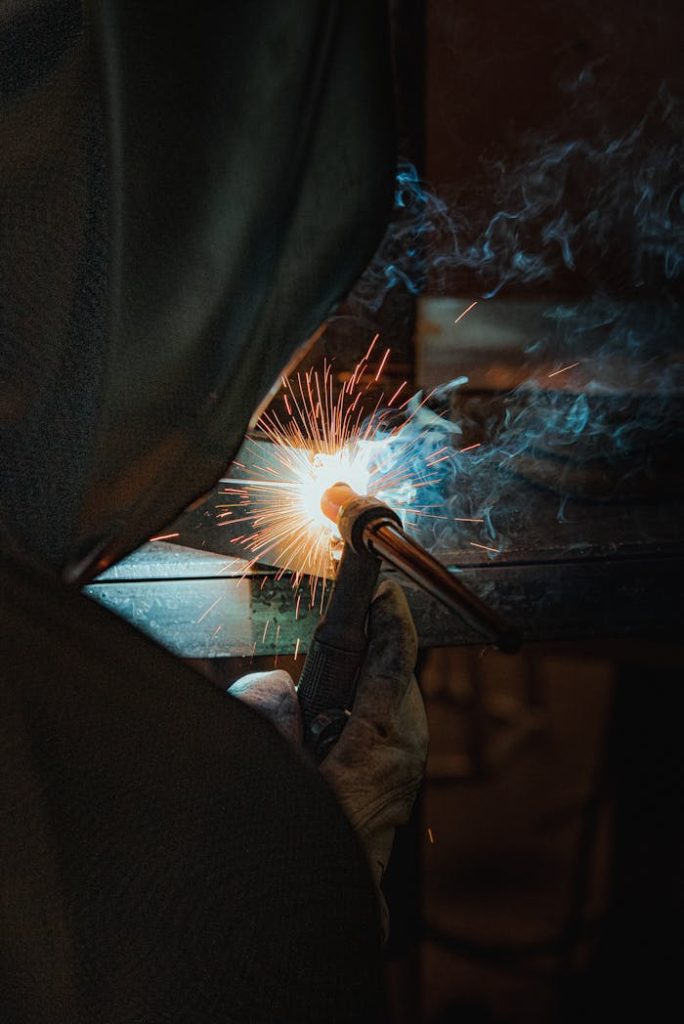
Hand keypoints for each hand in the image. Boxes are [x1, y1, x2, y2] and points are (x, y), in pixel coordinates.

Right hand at [227, 581, 427, 935]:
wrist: (327, 905)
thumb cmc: (302, 842)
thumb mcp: (270, 772)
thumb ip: (266, 714)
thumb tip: (276, 685)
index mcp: (383, 738)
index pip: (394, 652)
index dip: (386, 610)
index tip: (376, 581)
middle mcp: (405, 741)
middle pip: (391, 663)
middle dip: (362, 641)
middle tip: (333, 622)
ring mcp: (406, 755)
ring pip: (384, 687)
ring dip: (355, 675)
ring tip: (316, 693)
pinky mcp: (398, 765)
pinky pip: (379, 711)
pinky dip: (355, 701)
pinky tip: (320, 724)